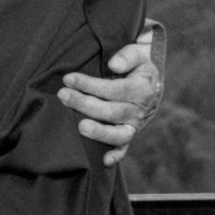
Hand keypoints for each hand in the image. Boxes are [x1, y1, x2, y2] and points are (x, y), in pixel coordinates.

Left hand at [59, 40, 160, 165]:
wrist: (151, 81)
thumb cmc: (137, 65)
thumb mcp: (138, 53)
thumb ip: (127, 56)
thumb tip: (113, 65)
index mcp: (142, 88)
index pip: (113, 89)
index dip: (90, 84)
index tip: (68, 78)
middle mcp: (139, 110)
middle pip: (112, 111)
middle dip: (85, 104)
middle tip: (63, 95)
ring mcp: (134, 125)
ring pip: (119, 134)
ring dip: (99, 132)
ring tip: (79, 127)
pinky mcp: (128, 135)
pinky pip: (124, 149)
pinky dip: (116, 156)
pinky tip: (103, 161)